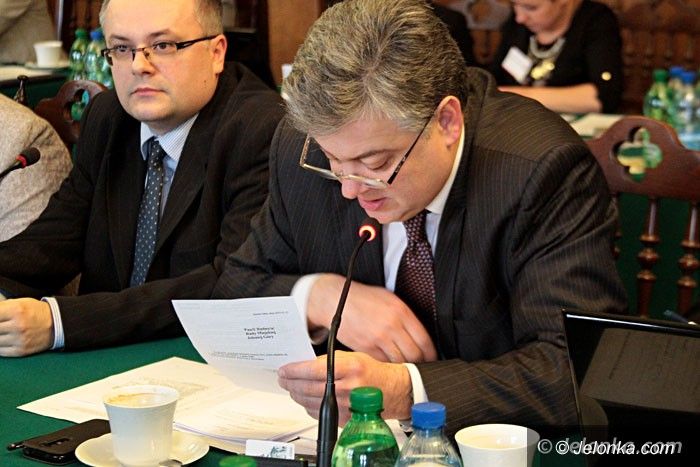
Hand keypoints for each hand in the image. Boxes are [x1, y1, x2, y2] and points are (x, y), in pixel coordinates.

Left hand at [0, 298, 53, 355]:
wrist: (56, 324)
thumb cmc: (35, 312)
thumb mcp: (19, 302)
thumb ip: (1, 308)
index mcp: (17, 310)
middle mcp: (18, 326)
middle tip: (1, 325)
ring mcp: (19, 340)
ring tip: (2, 331)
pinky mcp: (20, 351)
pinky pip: (0, 351)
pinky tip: (3, 339)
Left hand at [278, 351, 412, 423]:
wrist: (391, 390)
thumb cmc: (371, 371)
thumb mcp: (351, 356)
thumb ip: (327, 360)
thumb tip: (303, 365)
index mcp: (349, 368)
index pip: (312, 370)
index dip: (293, 371)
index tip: (284, 370)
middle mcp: (347, 388)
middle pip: (307, 388)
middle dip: (290, 382)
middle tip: (283, 378)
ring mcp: (345, 405)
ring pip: (309, 402)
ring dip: (296, 394)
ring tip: (292, 387)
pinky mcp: (343, 418)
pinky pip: (318, 413)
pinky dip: (307, 405)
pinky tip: (305, 398)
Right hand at [307, 274, 436, 362]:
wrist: (336, 300)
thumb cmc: (364, 298)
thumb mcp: (390, 298)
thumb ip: (406, 315)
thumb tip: (420, 334)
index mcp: (401, 312)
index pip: (424, 340)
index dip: (431, 354)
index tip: (432, 358)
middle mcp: (392, 325)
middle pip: (415, 355)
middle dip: (420, 363)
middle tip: (421, 366)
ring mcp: (378, 338)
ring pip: (399, 362)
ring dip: (404, 367)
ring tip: (406, 368)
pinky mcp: (365, 348)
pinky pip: (383, 363)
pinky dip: (387, 367)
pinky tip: (389, 366)